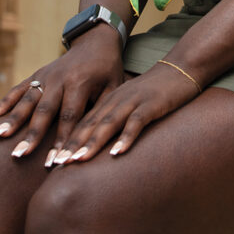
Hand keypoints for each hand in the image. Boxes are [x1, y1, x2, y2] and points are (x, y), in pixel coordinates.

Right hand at [0, 27, 124, 162]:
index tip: (56, 163)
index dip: (63, 141)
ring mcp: (45, 75)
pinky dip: (4, 102)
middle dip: (32, 135)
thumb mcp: (113, 87)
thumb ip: (101, 110)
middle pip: (44, 111)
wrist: (95, 41)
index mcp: (80, 82)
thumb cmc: (107, 70)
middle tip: (19, 156)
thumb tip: (92, 141)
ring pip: (27, 100)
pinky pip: (18, 89)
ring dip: (13, 119)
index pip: (70, 117)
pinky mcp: (36, 74)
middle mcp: (59, 78)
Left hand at [52, 60, 200, 163]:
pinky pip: (136, 122)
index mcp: (109, 100)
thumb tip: (99, 146)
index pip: (83, 123)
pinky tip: (118, 152)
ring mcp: (133, 101)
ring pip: (108, 123)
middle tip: (57, 164)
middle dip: (73, 145)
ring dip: (93, 142)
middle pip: (90, 124)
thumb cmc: (155, 92)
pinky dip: (126, 137)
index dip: (67, 142)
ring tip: (79, 160)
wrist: (180, 69)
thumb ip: (115, 119)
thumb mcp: (130, 103)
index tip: (52, 161)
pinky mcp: (151, 104)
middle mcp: (116, 100)